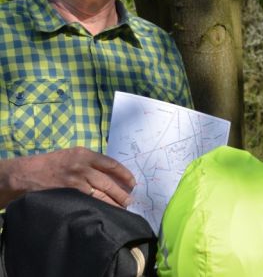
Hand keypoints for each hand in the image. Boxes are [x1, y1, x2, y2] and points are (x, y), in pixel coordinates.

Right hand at [10, 147, 134, 208]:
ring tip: (122, 208)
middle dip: (121, 193)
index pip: (111, 164)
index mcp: (85, 154)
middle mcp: (82, 166)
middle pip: (108, 181)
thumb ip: (90, 162)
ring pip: (100, 194)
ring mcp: (75, 181)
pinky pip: (88, 201)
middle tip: (130, 200)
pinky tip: (105, 211)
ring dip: (113, 202)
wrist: (26, 173)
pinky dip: (98, 207)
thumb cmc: (51, 164)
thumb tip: (110, 174)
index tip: (132, 183)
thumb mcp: (72, 155)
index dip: (124, 174)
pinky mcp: (69, 193)